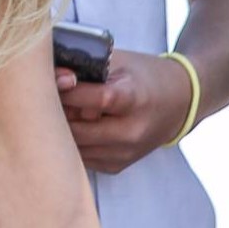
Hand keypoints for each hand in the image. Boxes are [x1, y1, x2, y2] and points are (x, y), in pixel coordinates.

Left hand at [57, 50, 195, 173]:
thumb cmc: (144, 77)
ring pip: (74, 147)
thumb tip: (51, 76)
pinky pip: (81, 157)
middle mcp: (131, 132)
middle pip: (77, 129)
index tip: (54, 80)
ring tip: (63, 111)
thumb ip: (86, 67)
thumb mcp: (120, 61)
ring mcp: (124, 153)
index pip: (92, 98)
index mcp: (134, 100)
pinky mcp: (116, 166)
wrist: (178, 103)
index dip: (66, 90)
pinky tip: (78, 125)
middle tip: (50, 97)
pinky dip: (73, 142)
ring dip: (61, 130)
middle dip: (58, 113)